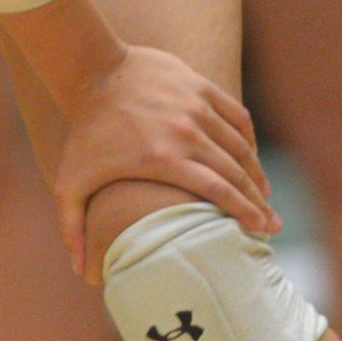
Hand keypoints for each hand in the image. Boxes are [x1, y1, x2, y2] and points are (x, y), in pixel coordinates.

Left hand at [54, 44, 279, 283]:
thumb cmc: (83, 131)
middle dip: (259, 201)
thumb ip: (72, 226)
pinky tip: (250, 154)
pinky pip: (236, 116)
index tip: (261, 230)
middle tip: (272, 223)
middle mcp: (186, 133)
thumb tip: (79, 271)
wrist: (90, 70)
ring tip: (263, 193)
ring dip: (256, 171)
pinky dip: (247, 138)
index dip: (245, 212)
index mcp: (162, 159)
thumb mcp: (69, 181)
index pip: (218, 191)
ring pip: (240, 146)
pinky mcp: (200, 86)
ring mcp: (195, 107)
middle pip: (236, 172)